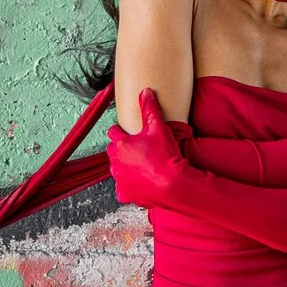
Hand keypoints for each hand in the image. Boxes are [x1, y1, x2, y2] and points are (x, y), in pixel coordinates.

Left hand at [107, 88, 190, 209]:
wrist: (173, 184)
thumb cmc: (165, 155)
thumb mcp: (158, 127)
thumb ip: (149, 108)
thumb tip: (145, 92)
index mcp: (120, 144)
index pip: (114, 132)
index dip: (122, 132)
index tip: (130, 134)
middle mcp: (115, 162)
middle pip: (113, 152)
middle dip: (123, 150)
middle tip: (139, 151)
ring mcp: (119, 179)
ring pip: (117, 170)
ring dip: (126, 168)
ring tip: (143, 167)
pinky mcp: (125, 194)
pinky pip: (123, 190)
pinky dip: (130, 187)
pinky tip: (142, 183)